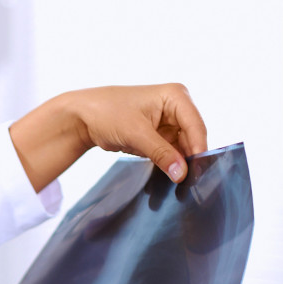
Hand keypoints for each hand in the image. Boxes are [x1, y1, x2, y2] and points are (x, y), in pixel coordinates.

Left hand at [10, 83, 207, 189]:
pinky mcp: (161, 137)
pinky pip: (171, 154)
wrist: (85, 117)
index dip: (198, 150)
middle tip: (188, 184)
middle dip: (189, 160)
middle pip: (192, 139)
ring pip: (183, 149)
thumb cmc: (108, 113)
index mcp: (176, 97)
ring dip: (178, 166)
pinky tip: (167, 181)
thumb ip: (161, 153)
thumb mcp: (136, 133)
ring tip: (178, 186)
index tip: (197, 173)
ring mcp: (170, 123)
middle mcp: (177, 108)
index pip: (196, 127)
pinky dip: (168, 167)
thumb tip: (182, 174)